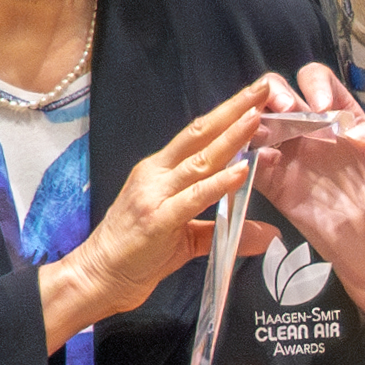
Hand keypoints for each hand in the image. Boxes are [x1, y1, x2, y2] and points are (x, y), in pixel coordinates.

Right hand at [42, 79, 280, 348]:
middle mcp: (156, 173)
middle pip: (200, 133)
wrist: (97, 277)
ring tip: (257, 118)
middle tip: (264, 87)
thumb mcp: (186, 238)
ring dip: (231, 137)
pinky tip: (242, 170)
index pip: (198, 134)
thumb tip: (267, 233)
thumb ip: (224, 228)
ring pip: (200, 159)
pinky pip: (195, 196)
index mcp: (160, 170)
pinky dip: (219, 182)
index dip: (227, 113)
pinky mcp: (159, 219)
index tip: (254, 96)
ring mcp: (155, 194)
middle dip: (234, 109)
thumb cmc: (137, 254)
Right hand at [251, 68, 364, 346]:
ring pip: (259, 123)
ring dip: (255, 118)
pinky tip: (258, 158)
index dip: (316, 84)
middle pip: (278, 95)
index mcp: (345, 119)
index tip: (325, 107)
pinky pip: (254, 165)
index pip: (320, 82)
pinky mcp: (279, 189)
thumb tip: (352, 132)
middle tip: (289, 112)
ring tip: (264, 128)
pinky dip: (248, 155)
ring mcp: (293, 160)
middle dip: (275, 93)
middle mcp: (313, 133)